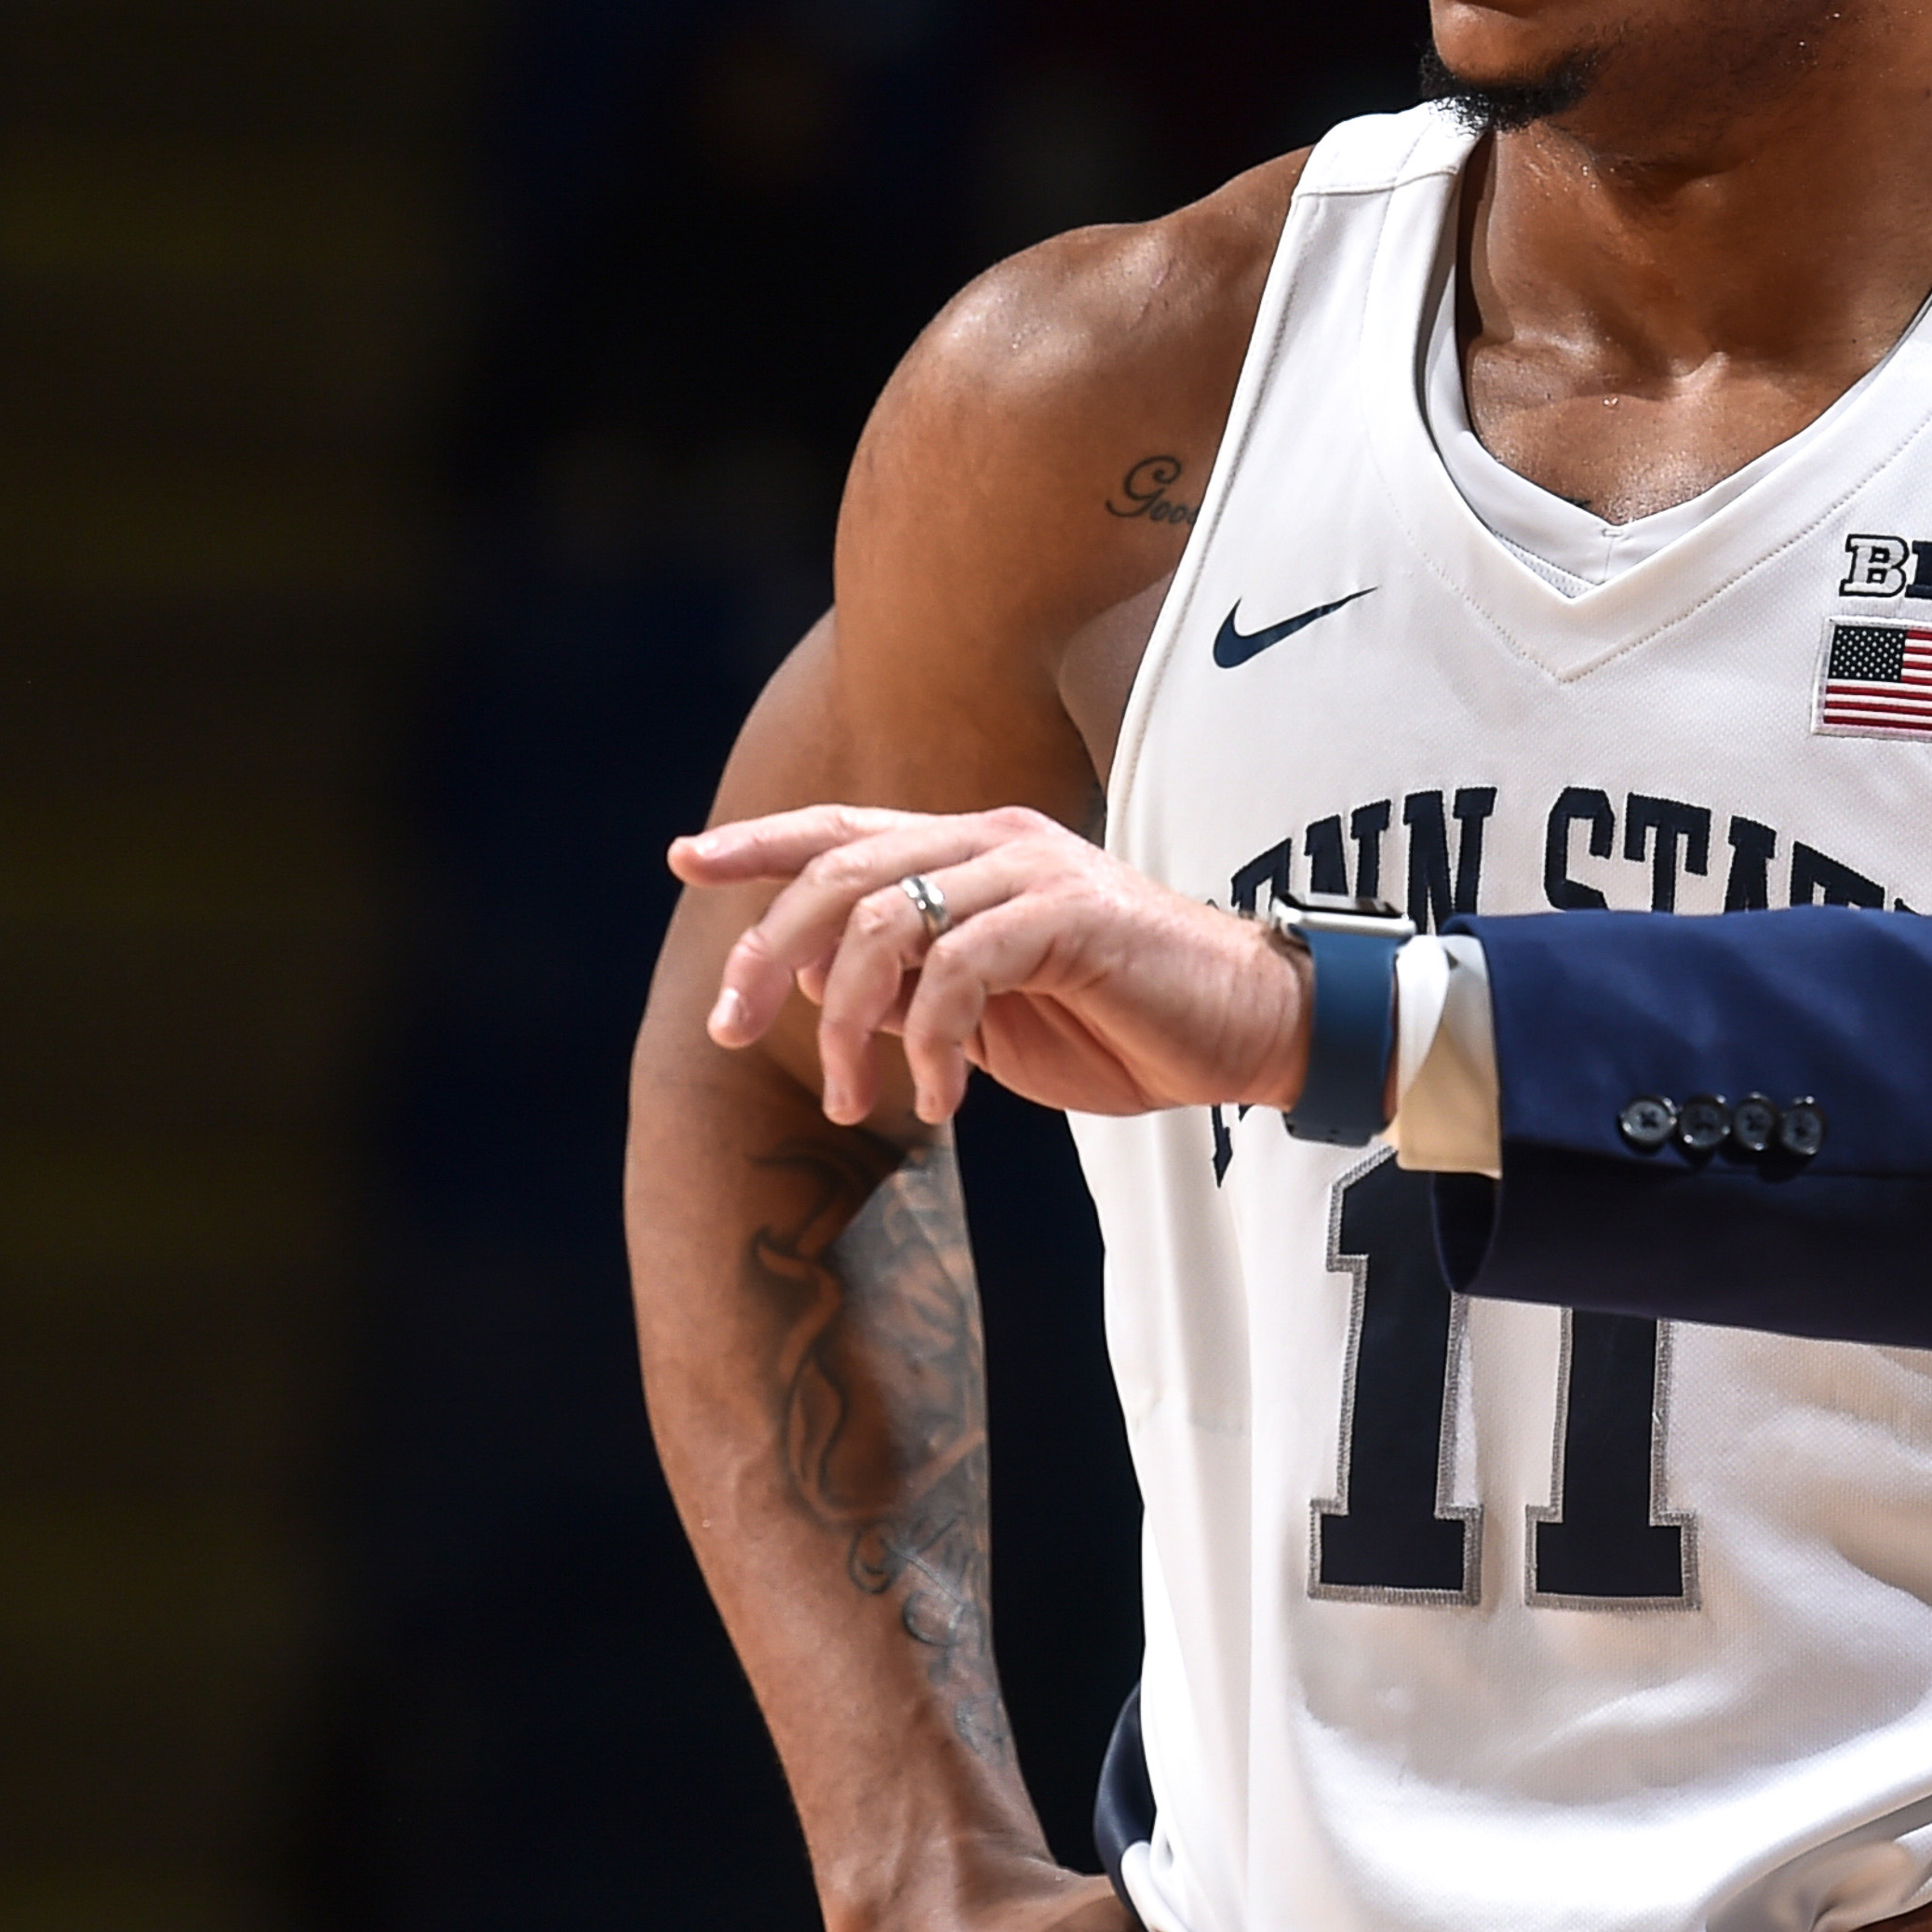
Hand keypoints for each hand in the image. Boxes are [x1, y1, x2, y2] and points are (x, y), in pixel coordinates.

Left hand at [672, 802, 1310, 1128]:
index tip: (685, 861)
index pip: (846, 830)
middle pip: (841, 870)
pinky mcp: (1073, 916)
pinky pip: (959, 970)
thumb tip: (807, 985)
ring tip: (856, 1100)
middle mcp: (998, 841)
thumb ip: (908, 986)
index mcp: (976, 852)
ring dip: (844, 1023)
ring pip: (886, 921)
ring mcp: (1036, 872)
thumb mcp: (989, 1012)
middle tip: (729, 1029)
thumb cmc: (1124, 1025)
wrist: (1246, 1034)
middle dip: (766, 951)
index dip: (762, 843)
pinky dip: (932, 1044)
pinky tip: (945, 1102)